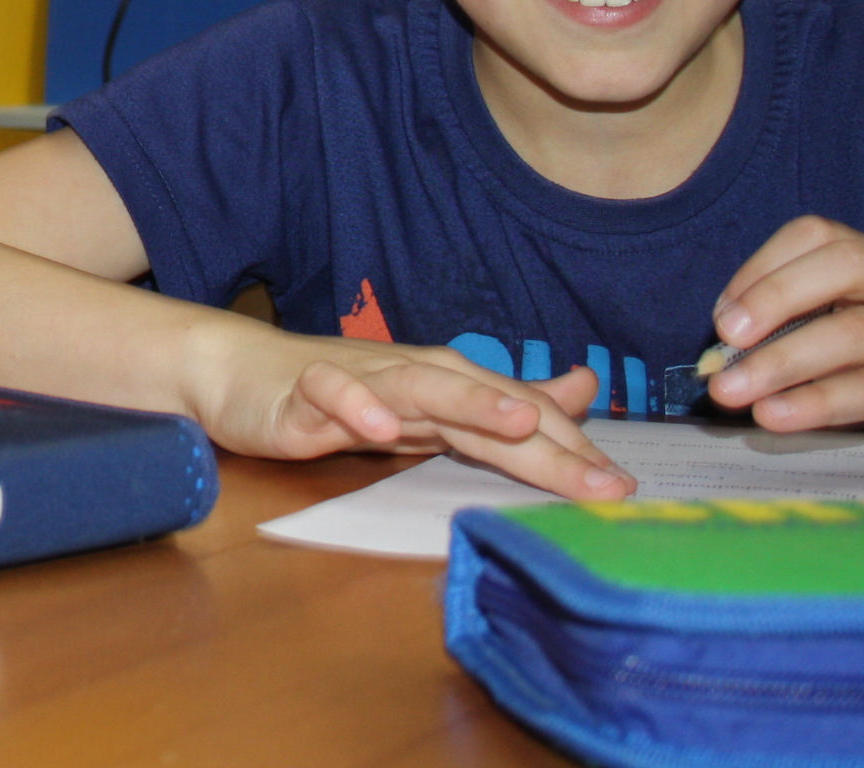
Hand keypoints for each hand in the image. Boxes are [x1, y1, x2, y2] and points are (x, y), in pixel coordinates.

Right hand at [194, 329, 634, 500]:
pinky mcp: (305, 394)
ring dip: (470, 401)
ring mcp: (361, 383)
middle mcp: (413, 378)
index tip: (624, 490)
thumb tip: (580, 389)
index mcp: (446, 387)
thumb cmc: (338, 393)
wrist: (239, 373)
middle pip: (486, 405)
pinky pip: (330, 395)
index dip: (571, 450)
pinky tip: (378, 428)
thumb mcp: (426, 405)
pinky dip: (354, 406)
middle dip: (546, 438)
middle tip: (602, 477)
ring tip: (518, 422)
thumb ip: (500, 403)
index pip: (519, 418)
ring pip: (421, 386)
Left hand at [708, 215, 863, 474]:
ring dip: (781, 360)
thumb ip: (807, 329)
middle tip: (723, 337)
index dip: (762, 267)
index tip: (720, 315)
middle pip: (843, 264)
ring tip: (730, 390)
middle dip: (773, 295)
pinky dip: (819, 401)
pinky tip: (778, 415)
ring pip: (853, 332)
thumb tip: (722, 352)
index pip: (818, 235)